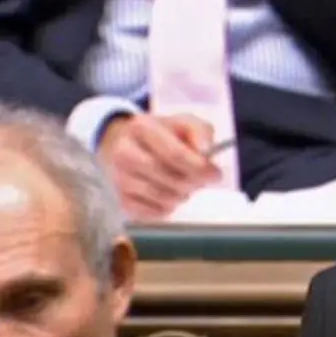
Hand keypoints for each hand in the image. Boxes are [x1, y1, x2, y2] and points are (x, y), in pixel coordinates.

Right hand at [97, 114, 221, 221]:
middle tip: (202, 181)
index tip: (216, 175)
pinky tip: (169, 194)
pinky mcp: (122, 199)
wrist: (133, 145)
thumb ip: (201, 132)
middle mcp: (124, 151)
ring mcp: (119, 177)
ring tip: (184, 184)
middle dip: (193, 183)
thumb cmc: (166, 135)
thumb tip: (206, 150)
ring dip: (182, 195)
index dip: (200, 168)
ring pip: (162, 197)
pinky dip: (169, 207)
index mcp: (142, 127)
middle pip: (169, 178)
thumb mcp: (186, 123)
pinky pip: (153, 212)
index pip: (175, 154)